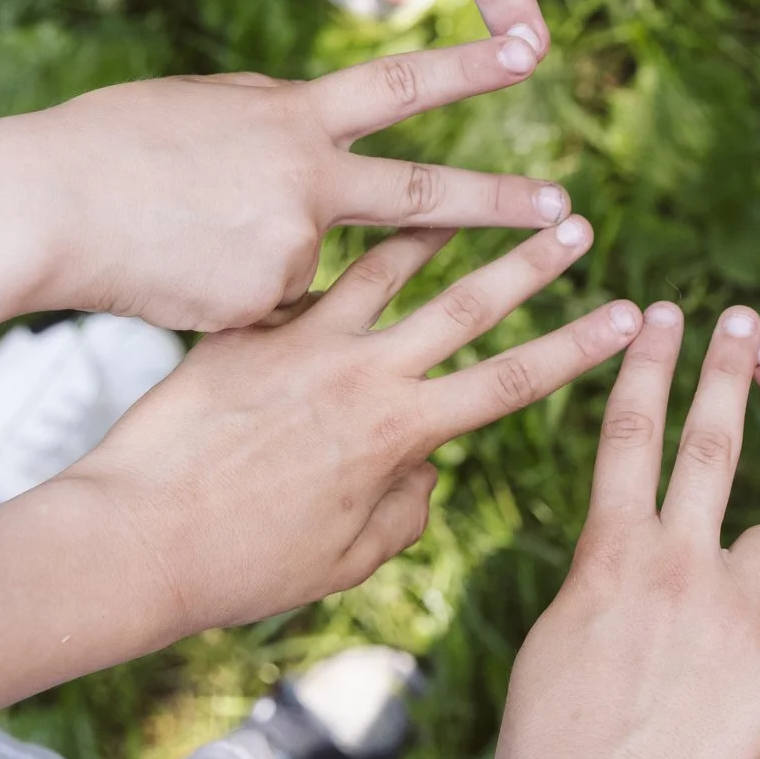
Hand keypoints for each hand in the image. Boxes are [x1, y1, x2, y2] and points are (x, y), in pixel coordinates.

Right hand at [0, 35, 572, 331]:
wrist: (42, 209)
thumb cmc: (107, 145)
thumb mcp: (204, 106)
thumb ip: (275, 118)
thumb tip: (320, 124)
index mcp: (292, 115)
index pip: (401, 83)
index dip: (471, 65)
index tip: (535, 49)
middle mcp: (308, 178)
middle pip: (428, 198)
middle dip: (505, 207)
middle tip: (573, 215)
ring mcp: (290, 245)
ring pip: (322, 270)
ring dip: (276, 262)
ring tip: (193, 239)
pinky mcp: (264, 304)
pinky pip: (272, 311)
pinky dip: (238, 301)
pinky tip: (177, 278)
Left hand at [65, 219, 639, 633]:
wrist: (131, 539)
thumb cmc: (240, 567)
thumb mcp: (345, 559)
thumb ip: (404, 512)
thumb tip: (430, 474)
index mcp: (399, 435)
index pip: (513, 380)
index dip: (579, 347)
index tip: (628, 316)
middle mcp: (361, 375)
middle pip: (468, 302)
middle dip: (532, 262)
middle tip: (578, 222)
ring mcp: (301, 342)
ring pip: (384, 264)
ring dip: (435, 224)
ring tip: (467, 191)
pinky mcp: (245, 330)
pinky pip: (302, 278)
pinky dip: (330, 252)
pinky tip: (340, 228)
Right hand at [496, 302, 759, 758]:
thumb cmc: (551, 752)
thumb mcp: (558, 644)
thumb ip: (604, 586)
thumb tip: (628, 567)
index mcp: (609, 553)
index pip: (628, 430)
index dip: (646, 365)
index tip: (664, 313)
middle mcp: (680, 564)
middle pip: (712, 443)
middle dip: (730, 372)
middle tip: (745, 321)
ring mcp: (738, 612)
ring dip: (751, 570)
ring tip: (715, 637)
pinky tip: (746, 694)